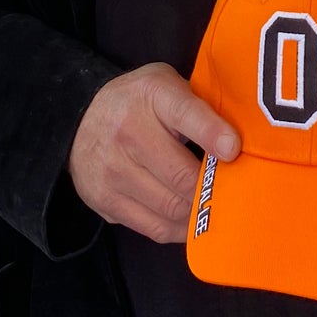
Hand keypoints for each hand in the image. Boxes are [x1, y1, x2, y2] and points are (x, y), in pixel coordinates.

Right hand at [68, 63, 240, 242]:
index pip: (186, 114)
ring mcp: (112, 170)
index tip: (234, 150)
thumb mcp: (168, 86)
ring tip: (216, 208)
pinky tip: (192, 221)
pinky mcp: (104, 200)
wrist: (80, 119)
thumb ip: (201, 108)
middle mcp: (127, 132)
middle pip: (182, 176)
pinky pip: (154, 228)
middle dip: (213, 188)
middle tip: (235, 193)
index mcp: (151, 95)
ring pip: (171, 208)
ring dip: (199, 212)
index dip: (213, 135)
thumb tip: (237, 145)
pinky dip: (180, 229)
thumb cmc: (139, 103)